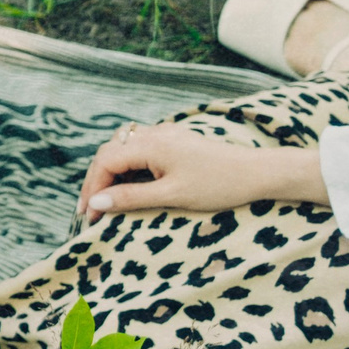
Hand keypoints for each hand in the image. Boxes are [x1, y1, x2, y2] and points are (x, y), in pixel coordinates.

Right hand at [79, 122, 325, 218]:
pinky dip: (127, 166)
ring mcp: (165, 135)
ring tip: (106, 199)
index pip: (105, 162)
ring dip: (110, 173)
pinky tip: (130, 183)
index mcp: (151, 144)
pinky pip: (139, 148)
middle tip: (90, 210)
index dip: (92, 187)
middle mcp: (154, 134)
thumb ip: (131, 197)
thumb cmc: (219, 185)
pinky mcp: (175, 141)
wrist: (259, 172)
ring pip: (122, 148)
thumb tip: (96, 202)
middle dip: (96, 181)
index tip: (88, 214)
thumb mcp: (172, 196)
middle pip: (110, 152)